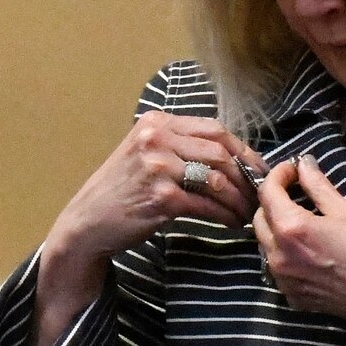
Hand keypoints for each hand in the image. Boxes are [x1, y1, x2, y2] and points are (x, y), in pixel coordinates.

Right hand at [36, 114, 267, 345]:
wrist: (87, 222)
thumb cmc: (121, 191)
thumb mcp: (144, 154)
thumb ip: (179, 146)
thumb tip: (231, 156)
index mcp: (157, 122)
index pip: (214, 129)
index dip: (242, 150)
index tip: (257, 169)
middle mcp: (156, 138)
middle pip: (220, 151)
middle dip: (245, 175)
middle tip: (258, 194)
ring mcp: (158, 166)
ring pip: (217, 178)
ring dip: (239, 198)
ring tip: (247, 212)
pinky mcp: (161, 196)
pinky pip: (206, 204)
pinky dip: (225, 215)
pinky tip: (231, 223)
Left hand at [252, 156, 345, 345]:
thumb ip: (317, 186)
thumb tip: (303, 164)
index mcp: (290, 229)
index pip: (267, 193)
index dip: (278, 175)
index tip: (292, 169)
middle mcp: (278, 256)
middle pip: (259, 220)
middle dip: (273, 202)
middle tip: (296, 193)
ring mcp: (283, 281)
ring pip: (266, 246)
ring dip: (277, 229)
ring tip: (303, 221)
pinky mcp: (293, 298)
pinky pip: (279, 270)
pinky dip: (287, 256)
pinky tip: (310, 251)